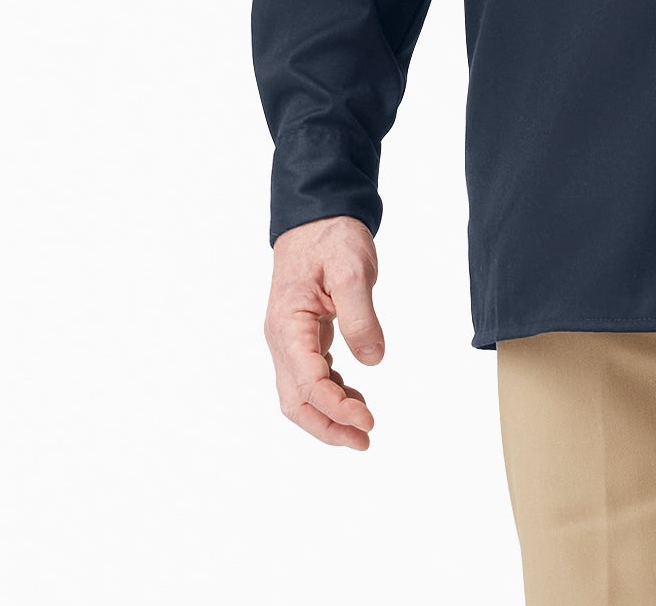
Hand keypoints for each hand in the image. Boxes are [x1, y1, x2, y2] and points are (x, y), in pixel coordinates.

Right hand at [264, 214, 383, 449]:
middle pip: (295, 400)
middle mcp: (282, 338)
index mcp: (288, 324)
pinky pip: (310, 375)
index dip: (336, 408)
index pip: (307, 382)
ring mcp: (290, 338)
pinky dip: (331, 392)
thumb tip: (373, 360)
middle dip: (326, 427)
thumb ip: (361, 315)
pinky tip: (356, 396)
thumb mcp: (353, 269)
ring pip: (300, 393)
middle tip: (364, 441)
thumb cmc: (331, 236)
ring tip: (364, 427)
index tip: (369, 420)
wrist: (317, 214)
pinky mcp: (303, 335)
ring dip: (329, 415)